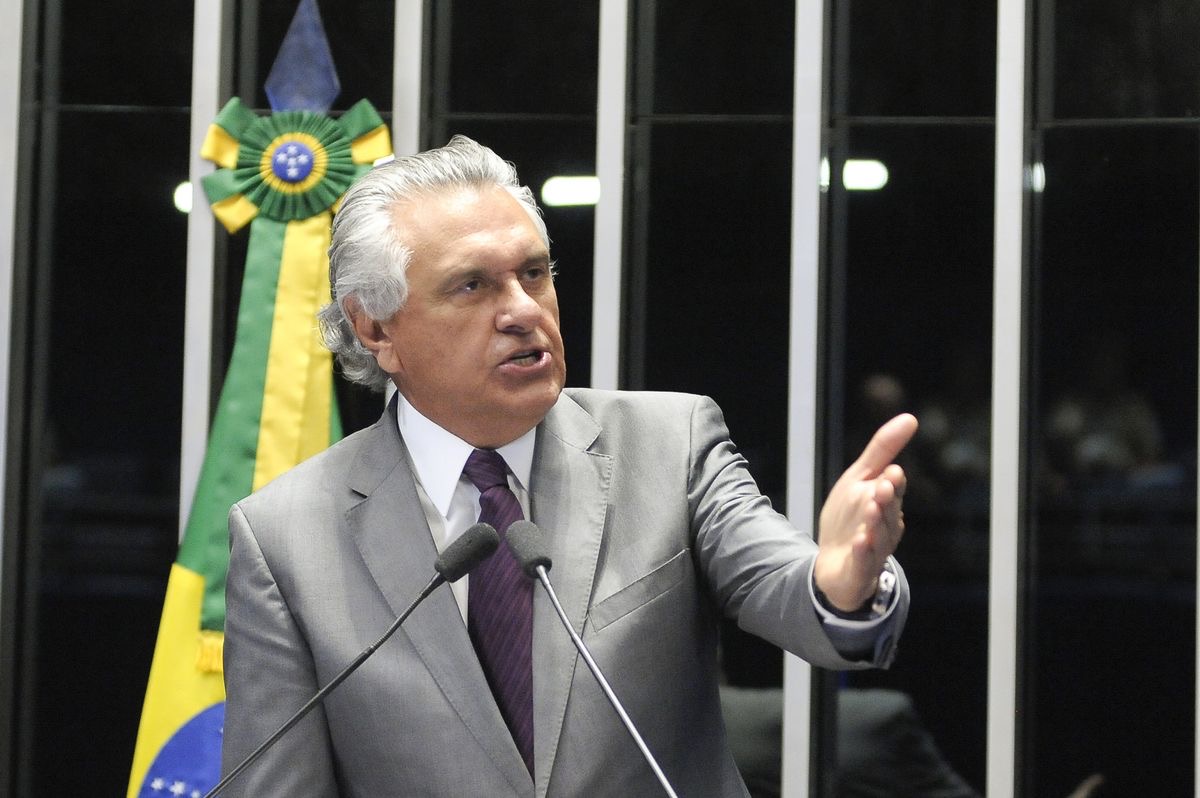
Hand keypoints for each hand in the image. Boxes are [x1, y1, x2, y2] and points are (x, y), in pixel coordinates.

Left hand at [813, 413, 918, 611]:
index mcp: (887, 504)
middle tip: (884, 485)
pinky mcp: (860, 568)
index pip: (893, 490)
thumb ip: (883, 450)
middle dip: (887, 499)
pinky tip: (860, 541)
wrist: (833, 562)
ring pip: (879, 535)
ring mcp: (874, 549)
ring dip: (876, 521)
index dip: (893, 482)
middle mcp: (885, 526)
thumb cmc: (850, 517)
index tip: (893, 471)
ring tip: (872, 507)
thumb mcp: (860, 478)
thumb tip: (910, 418)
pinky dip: (863, 550)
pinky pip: (864, 560)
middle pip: (889, 512)